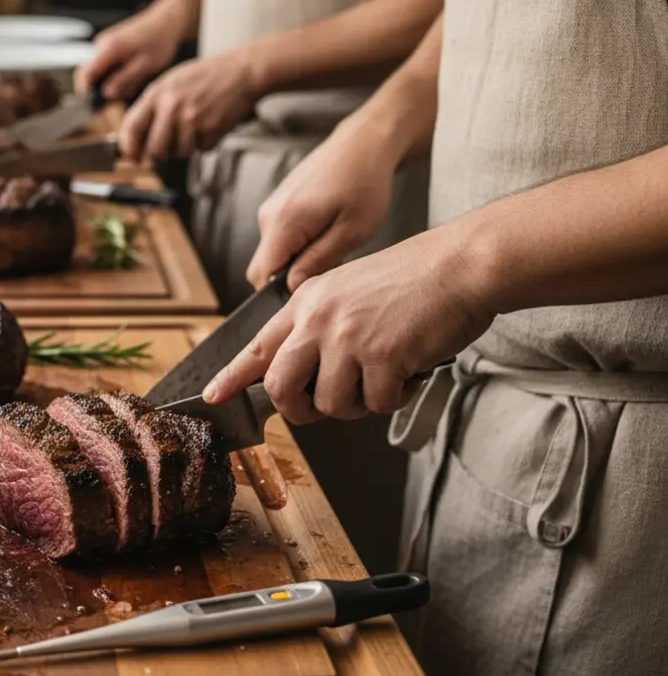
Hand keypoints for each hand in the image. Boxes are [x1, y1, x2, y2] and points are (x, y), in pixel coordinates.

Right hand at [74, 10, 183, 101]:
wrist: (165, 21)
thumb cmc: (159, 40)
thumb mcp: (146, 65)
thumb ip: (125, 80)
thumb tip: (107, 94)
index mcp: (109, 48)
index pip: (85, 74)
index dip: (85, 93)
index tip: (93, 107)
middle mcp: (102, 44)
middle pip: (88, 73)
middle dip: (98, 90)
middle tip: (118, 98)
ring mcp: (104, 44)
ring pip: (97, 70)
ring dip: (109, 82)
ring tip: (133, 83)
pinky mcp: (109, 45)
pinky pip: (104, 65)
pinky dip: (114, 74)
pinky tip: (132, 75)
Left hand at [117, 51, 260, 161]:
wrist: (243, 71)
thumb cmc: (208, 75)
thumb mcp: (173, 81)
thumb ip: (153, 106)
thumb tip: (137, 134)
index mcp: (158, 92)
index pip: (132, 126)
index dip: (129, 147)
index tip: (132, 157)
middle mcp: (172, 106)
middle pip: (155, 149)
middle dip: (160, 155)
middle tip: (167, 149)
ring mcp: (192, 119)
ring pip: (180, 153)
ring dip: (186, 147)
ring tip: (196, 126)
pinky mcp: (210, 130)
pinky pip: (201, 149)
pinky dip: (205, 142)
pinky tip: (210, 124)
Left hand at [203, 228, 494, 423]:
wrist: (461, 265)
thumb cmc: (414, 281)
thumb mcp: (348, 291)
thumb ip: (319, 327)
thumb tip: (303, 376)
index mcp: (307, 302)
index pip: (257, 346)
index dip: (232, 377)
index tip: (212, 395)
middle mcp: (318, 319)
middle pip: (281, 387)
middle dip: (299, 410)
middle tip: (322, 408)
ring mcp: (347, 337)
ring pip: (330, 404)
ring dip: (358, 403)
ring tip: (384, 376)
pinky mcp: (381, 356)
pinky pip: (376, 404)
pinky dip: (396, 397)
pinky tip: (410, 371)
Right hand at [247, 117, 400, 290]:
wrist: (363, 143)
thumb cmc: (364, 181)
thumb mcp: (352, 231)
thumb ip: (317, 262)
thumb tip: (292, 287)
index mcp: (283, 222)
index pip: (260, 276)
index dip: (279, 293)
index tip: (308, 291)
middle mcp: (268, 214)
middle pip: (264, 266)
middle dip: (290, 276)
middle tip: (329, 266)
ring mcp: (271, 207)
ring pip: (275, 252)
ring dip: (298, 258)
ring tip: (333, 241)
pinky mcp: (279, 203)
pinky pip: (281, 236)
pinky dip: (299, 243)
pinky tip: (327, 229)